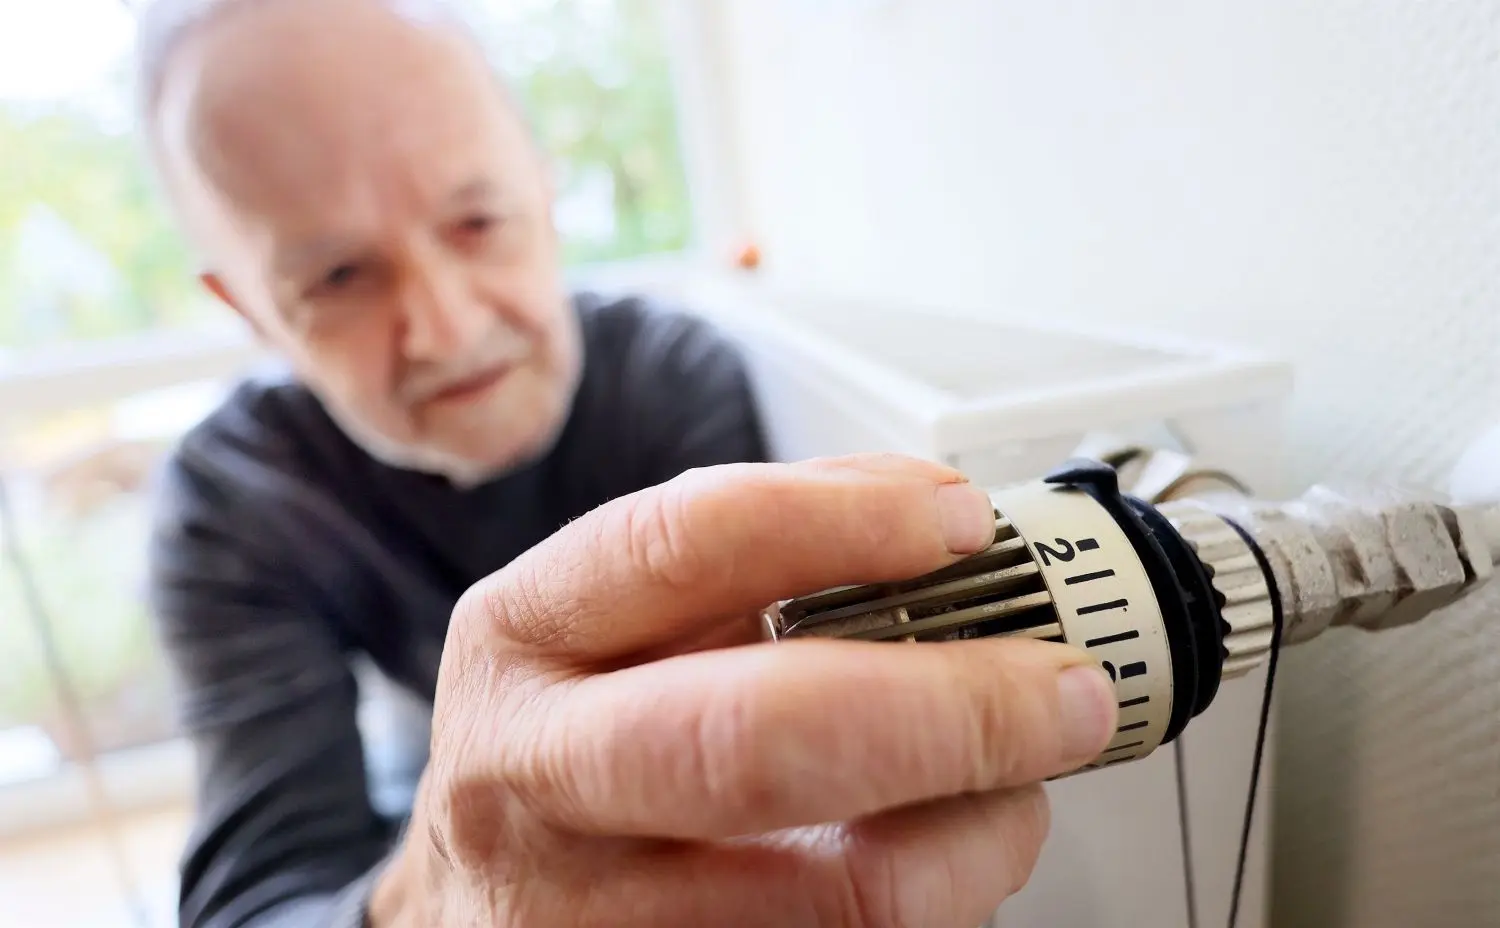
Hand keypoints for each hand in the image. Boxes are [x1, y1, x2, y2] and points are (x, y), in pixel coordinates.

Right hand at [371, 454, 1117, 926]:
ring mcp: (583, 917)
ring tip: (1009, 793)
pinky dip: (937, 902)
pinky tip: (937, 861)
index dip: (843, 522)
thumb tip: (941, 530)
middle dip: (944, 714)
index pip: (685, 545)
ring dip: (972, 839)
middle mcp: (530, 779)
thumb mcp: (617, 625)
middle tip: (1060, 696)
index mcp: (525, 634)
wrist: (487, 901)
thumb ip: (755, 562)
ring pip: (833, 899)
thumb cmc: (576, 741)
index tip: (963, 524)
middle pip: (752, 742)